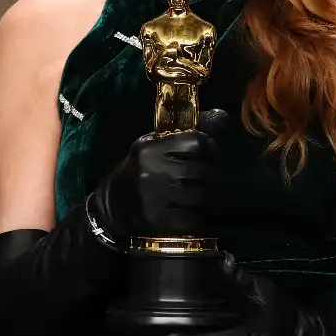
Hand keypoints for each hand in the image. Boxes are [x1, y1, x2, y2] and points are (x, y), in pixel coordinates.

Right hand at [91, 109, 226, 241]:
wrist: (112, 203)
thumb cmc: (142, 168)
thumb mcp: (157, 144)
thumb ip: (190, 131)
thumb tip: (223, 116)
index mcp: (151, 148)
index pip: (196, 142)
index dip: (208, 148)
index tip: (206, 153)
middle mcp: (153, 170)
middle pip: (201, 170)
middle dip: (205, 173)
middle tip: (197, 176)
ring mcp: (154, 197)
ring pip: (199, 194)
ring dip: (199, 194)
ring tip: (189, 193)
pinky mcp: (157, 219)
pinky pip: (191, 217)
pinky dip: (192, 216)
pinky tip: (183, 211)